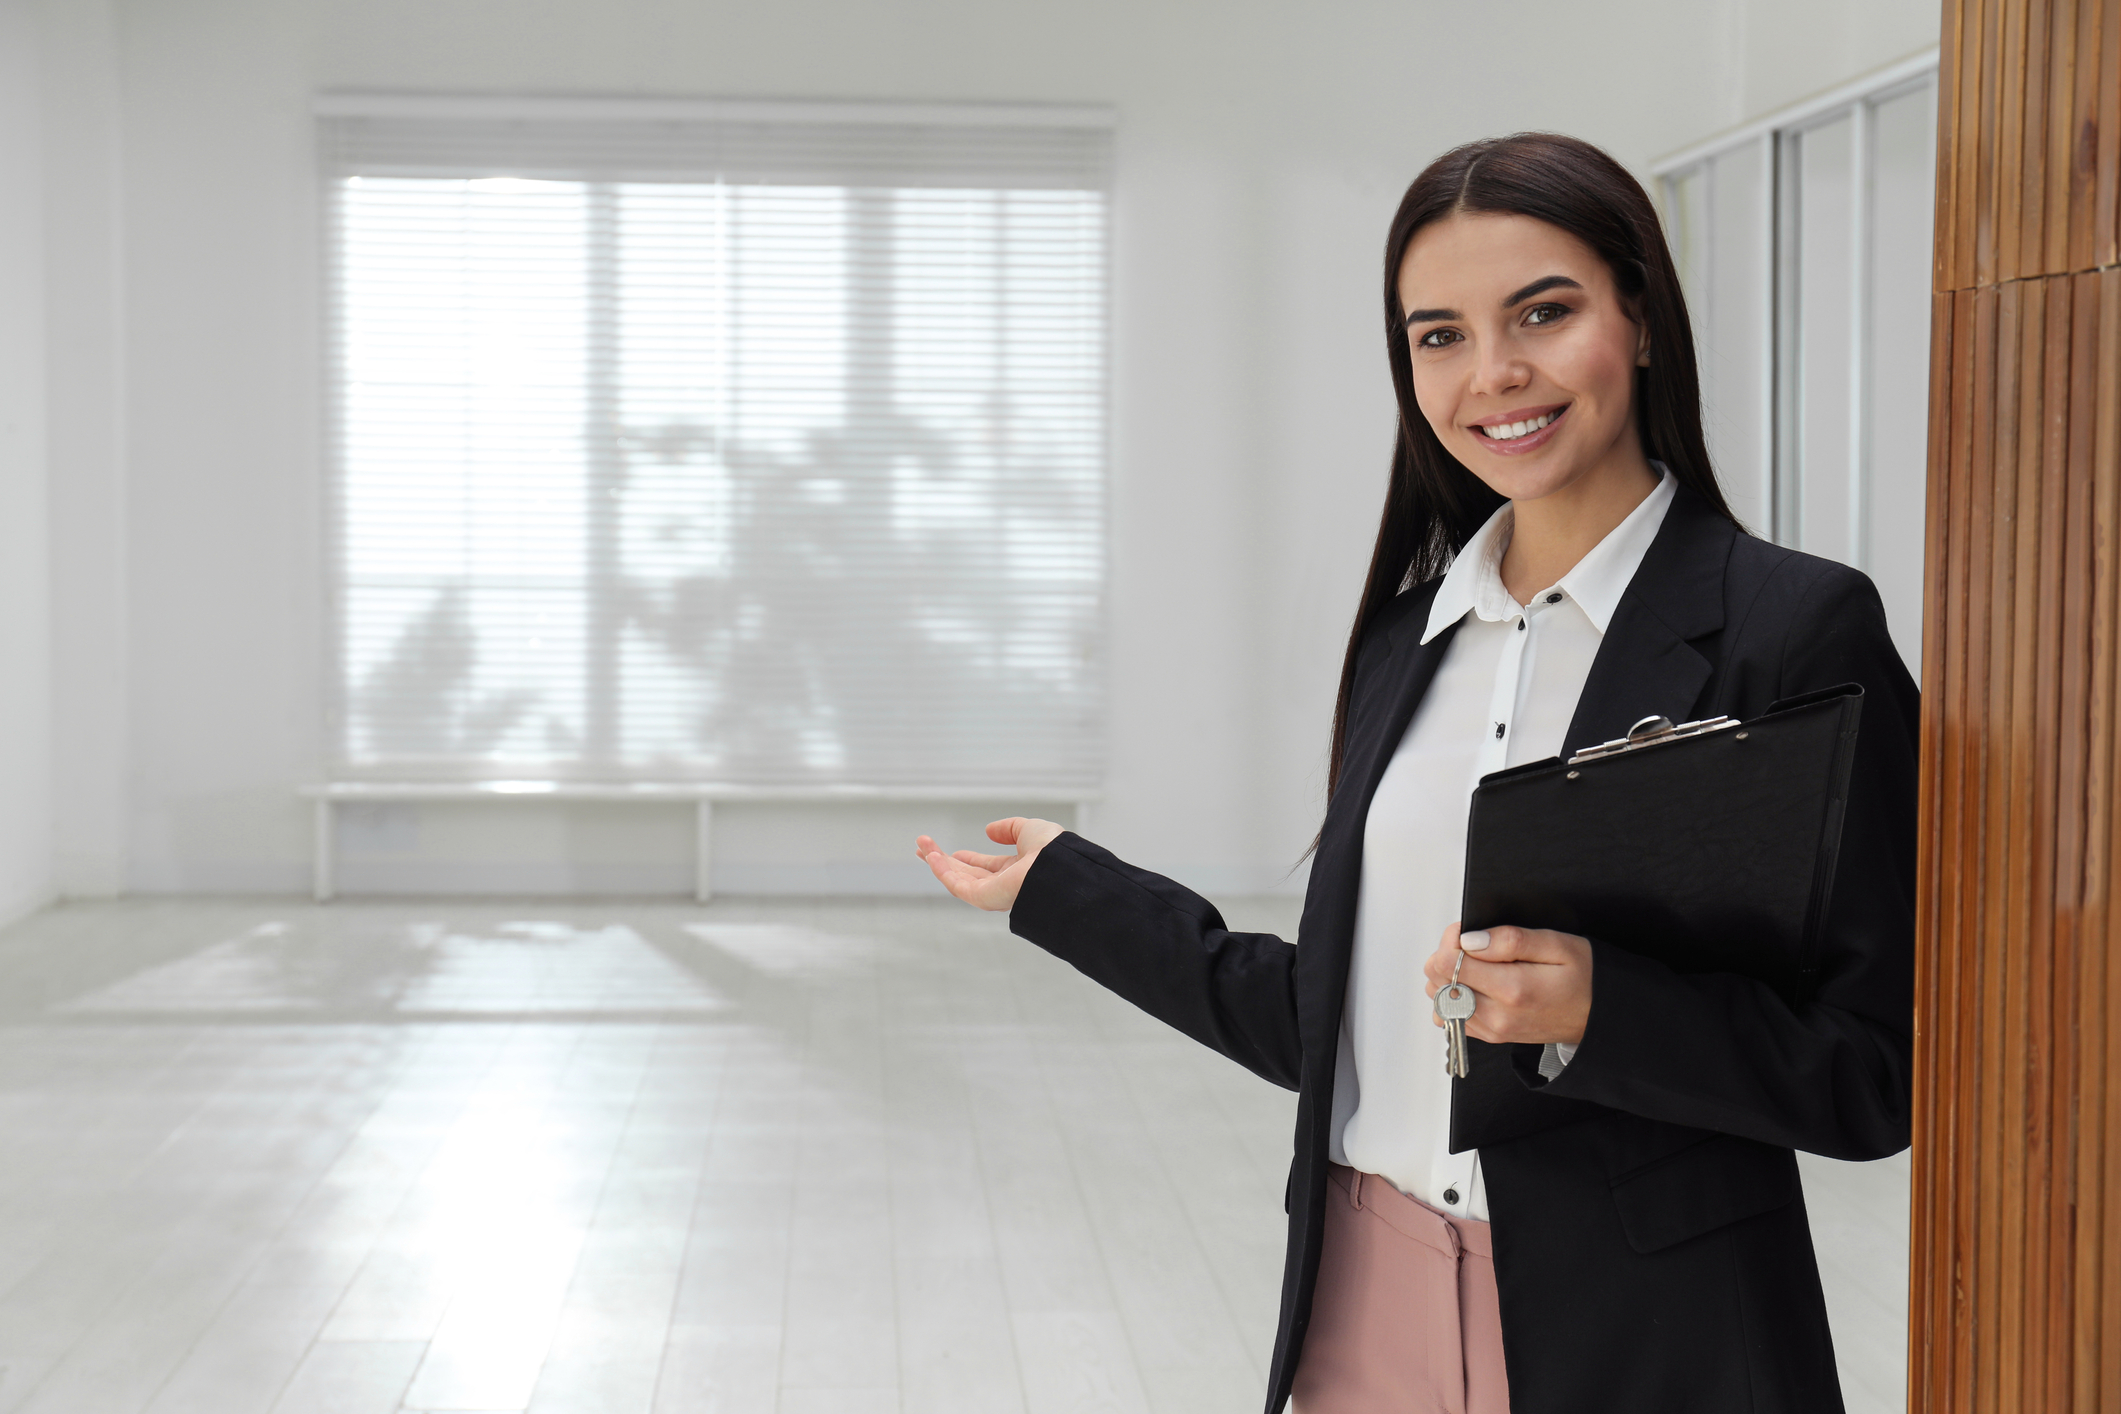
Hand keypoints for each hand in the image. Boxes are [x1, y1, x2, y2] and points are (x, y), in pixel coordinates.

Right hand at [915, 817, 1065, 911]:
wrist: (1058, 865)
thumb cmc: (1051, 849)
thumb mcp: (1029, 829)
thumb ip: (1009, 828)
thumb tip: (988, 830)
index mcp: (1015, 871)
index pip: (985, 867)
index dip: (966, 858)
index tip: (949, 851)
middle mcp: (1003, 885)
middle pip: (966, 874)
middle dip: (944, 860)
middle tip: (923, 845)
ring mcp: (993, 894)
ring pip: (957, 879)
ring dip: (937, 863)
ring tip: (921, 846)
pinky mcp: (984, 899)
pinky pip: (957, 886)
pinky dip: (941, 871)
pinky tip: (930, 856)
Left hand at [1423, 922, 1592, 1045]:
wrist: (1602, 1019)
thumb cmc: (1585, 980)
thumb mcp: (1557, 945)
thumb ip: (1510, 940)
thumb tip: (1470, 939)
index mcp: (1512, 989)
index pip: (1446, 963)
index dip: (1451, 939)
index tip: (1467, 931)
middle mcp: (1496, 1015)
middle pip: (1436, 982)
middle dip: (1447, 955)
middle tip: (1474, 946)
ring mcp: (1491, 1029)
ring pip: (1439, 1000)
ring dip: (1448, 977)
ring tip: (1478, 965)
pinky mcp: (1491, 1036)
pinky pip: (1451, 1017)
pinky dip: (1454, 997)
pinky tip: (1477, 984)